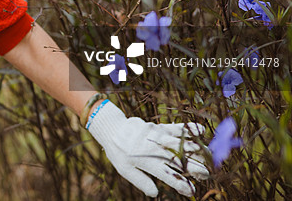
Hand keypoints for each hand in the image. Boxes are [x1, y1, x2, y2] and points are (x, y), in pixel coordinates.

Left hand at [87, 101, 209, 196]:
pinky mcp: (158, 127)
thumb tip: (155, 193)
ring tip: (209, 156)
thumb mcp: (125, 169)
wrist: (111, 128)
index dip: (181, 184)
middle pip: (179, 161)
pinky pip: (176, 127)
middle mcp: (155, 150)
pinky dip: (188, 129)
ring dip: (196, 151)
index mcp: (148, 163)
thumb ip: (141, 181)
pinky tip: (201, 131)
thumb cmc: (118, 151)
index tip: (191, 191)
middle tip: (206, 175)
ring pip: (181, 144)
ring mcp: (158, 137)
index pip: (168, 176)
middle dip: (194, 168)